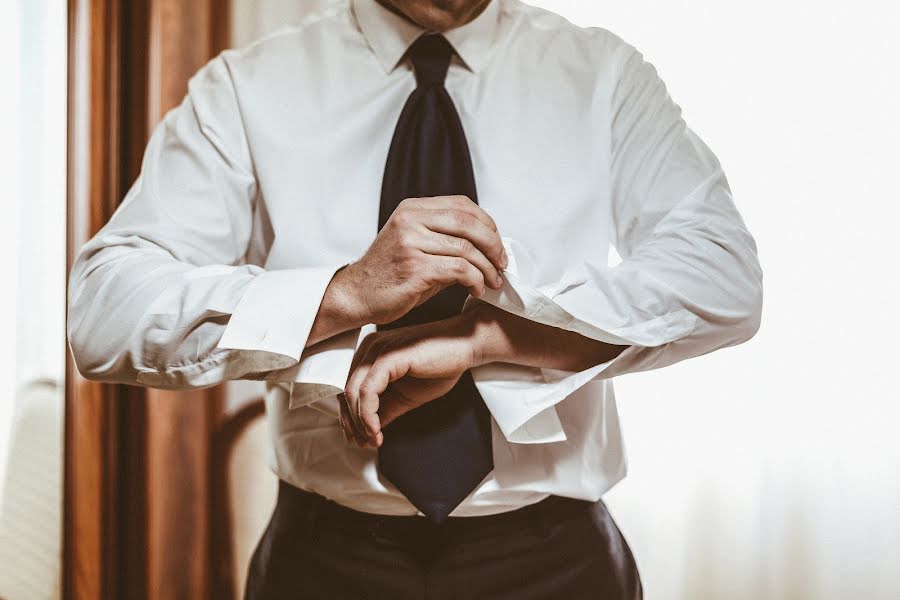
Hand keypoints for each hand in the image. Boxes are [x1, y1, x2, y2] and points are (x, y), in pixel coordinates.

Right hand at [333, 196, 507, 325]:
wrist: (357, 295)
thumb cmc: (390, 274)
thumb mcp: (416, 246)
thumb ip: (447, 239)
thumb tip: (487, 246)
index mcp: (412, 209)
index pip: (462, 205)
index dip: (487, 224)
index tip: (498, 244)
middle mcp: (411, 220)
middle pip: (469, 223)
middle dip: (494, 245)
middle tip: (502, 264)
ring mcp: (411, 243)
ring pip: (467, 249)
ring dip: (487, 268)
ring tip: (493, 281)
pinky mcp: (415, 268)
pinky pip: (459, 270)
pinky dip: (475, 281)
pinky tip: (475, 290)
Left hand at [339, 312, 485, 447]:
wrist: (465, 346)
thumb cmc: (441, 365)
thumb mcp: (406, 396)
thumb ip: (385, 409)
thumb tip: (367, 431)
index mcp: (371, 354)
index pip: (349, 389)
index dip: (351, 418)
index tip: (361, 439)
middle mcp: (369, 348)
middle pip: (347, 392)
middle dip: (352, 423)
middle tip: (365, 444)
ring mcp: (377, 350)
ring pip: (353, 393)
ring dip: (359, 423)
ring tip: (373, 439)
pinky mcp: (388, 356)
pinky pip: (368, 391)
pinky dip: (368, 415)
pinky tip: (377, 430)